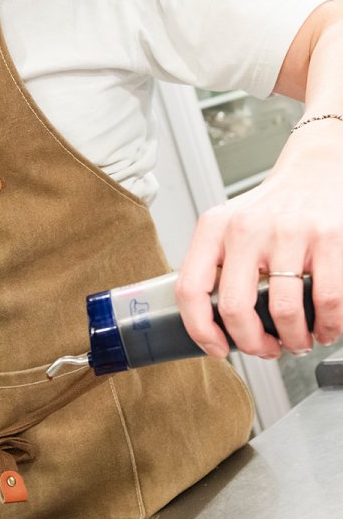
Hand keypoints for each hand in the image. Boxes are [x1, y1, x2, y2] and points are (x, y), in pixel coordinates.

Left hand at [176, 125, 342, 358]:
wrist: (316, 169)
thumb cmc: (273, 210)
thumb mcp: (231, 228)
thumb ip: (219, 267)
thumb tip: (217, 329)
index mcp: (214, 227)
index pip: (190, 289)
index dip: (200, 331)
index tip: (218, 348)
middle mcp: (247, 227)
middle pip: (235, 308)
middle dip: (253, 343)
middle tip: (266, 349)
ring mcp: (289, 231)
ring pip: (285, 311)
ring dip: (294, 339)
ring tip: (299, 340)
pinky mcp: (329, 237)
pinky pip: (328, 300)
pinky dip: (329, 326)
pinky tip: (325, 326)